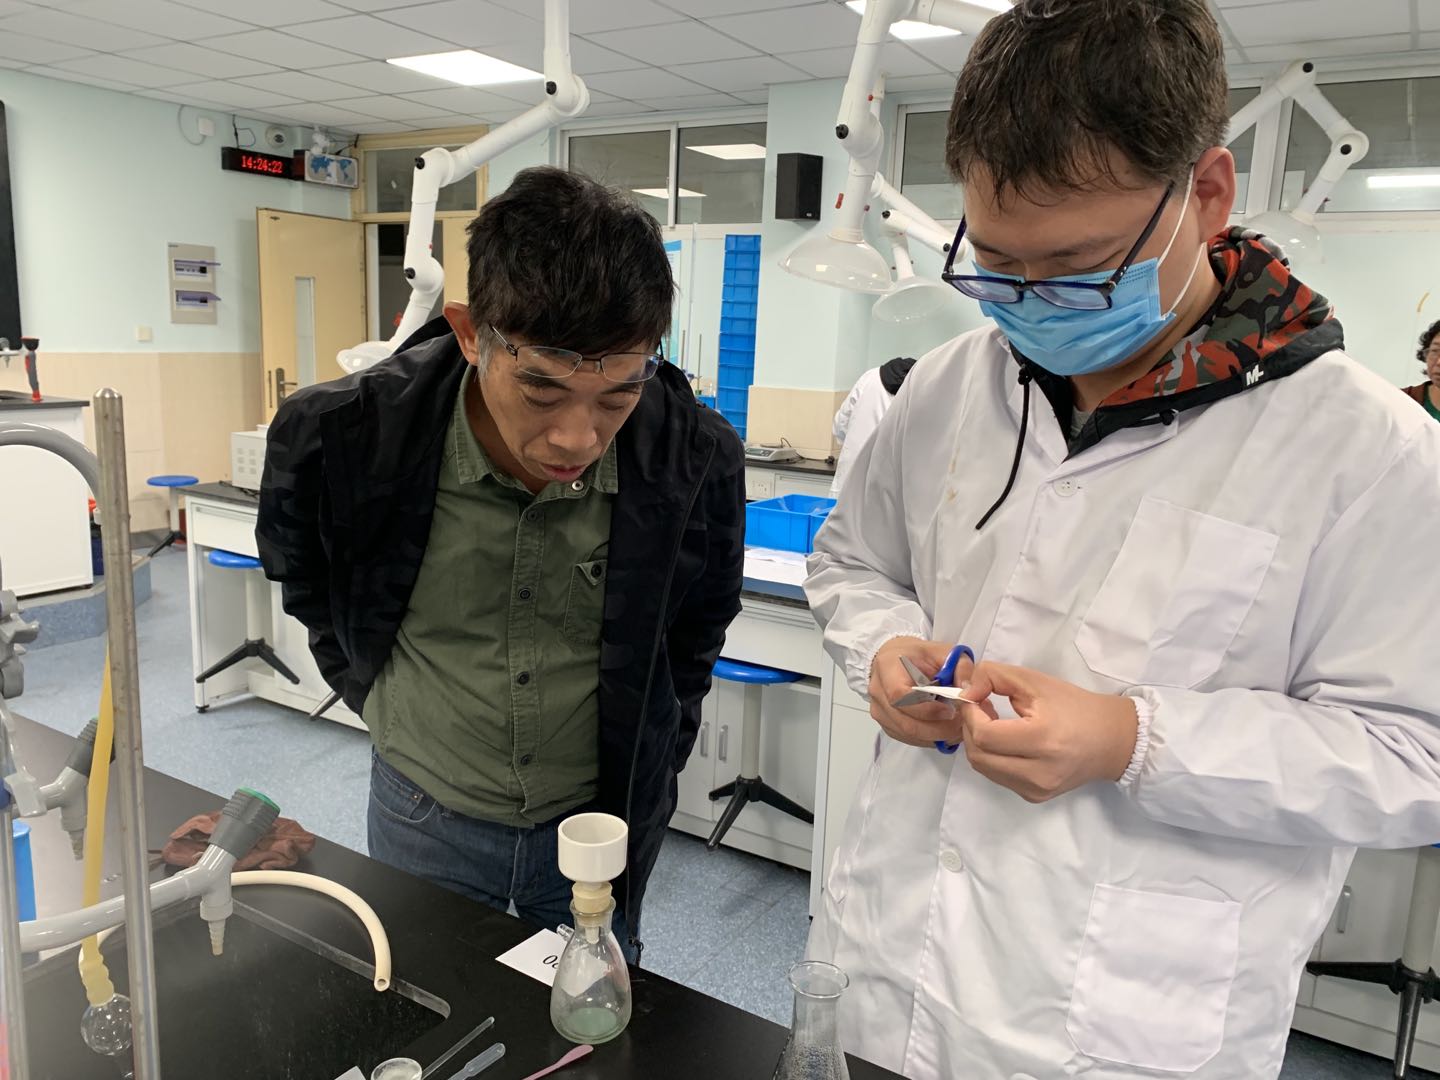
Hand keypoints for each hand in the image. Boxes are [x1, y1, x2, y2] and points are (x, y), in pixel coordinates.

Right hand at [868, 637, 973, 748]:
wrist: (895, 659)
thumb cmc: (919, 655)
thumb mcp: (943, 651)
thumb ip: (960, 666)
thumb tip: (967, 690)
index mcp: (888, 667)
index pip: (900, 695)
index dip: (927, 708)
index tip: (951, 709)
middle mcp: (877, 691)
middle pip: (905, 721)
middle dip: (937, 728)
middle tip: (962, 724)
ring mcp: (879, 710)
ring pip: (908, 734)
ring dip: (936, 736)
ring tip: (957, 727)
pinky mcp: (886, 724)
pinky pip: (908, 738)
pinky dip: (929, 738)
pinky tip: (945, 730)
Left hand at [957, 662, 1138, 802]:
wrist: (1113, 741)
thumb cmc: (1076, 706)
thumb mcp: (1035, 681)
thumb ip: (993, 677)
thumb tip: (964, 690)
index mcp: (1043, 740)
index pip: (985, 735)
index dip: (970, 714)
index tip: (975, 697)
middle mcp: (1039, 772)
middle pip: (978, 755)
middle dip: (970, 728)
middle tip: (980, 707)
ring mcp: (1036, 789)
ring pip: (983, 768)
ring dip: (978, 743)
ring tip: (993, 722)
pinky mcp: (1034, 797)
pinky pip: (997, 776)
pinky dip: (992, 756)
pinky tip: (1005, 740)